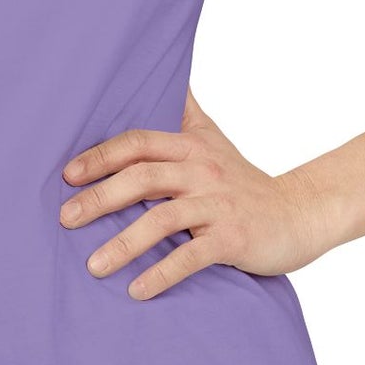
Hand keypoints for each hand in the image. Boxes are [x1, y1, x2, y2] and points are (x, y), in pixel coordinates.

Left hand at [59, 87, 327, 297]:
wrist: (299, 214)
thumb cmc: (244, 180)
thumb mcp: (213, 138)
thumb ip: (184, 111)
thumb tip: (164, 73)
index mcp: (191, 147)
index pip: (138, 143)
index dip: (100, 156)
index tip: (66, 175)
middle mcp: (202, 171)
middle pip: (143, 177)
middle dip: (100, 198)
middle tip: (65, 219)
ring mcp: (219, 204)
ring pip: (163, 219)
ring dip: (124, 243)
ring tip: (93, 266)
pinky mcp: (233, 239)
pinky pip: (192, 257)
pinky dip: (162, 273)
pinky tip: (136, 291)